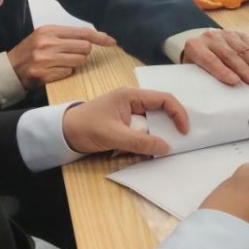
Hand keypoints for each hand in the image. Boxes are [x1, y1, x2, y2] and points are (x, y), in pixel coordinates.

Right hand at [6, 25, 115, 89]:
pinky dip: (65, 73)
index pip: (82, 32)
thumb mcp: (45, 37)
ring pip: (78, 61)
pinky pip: (68, 73)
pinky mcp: (44, 74)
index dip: (99, 37)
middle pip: (84, 48)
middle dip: (84, 53)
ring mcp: (45, 59)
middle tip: (72, 55)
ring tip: (61, 63)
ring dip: (75, 63)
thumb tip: (94, 38)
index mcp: (49, 30)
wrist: (10, 69)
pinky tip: (54, 71)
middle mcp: (47, 43)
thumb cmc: (31, 51)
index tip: (111, 41)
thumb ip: (66, 36)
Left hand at [61, 87, 187, 155]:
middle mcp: (133, 101)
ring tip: (160, 151)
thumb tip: (166, 148)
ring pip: (153, 124)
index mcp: (131, 95)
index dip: (178, 113)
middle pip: (161, 111)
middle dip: (170, 127)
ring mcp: (130, 113)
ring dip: (158, 137)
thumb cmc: (86, 128)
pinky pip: (144, 132)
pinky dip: (148, 142)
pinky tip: (146, 152)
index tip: (184, 131)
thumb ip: (140, 142)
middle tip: (178, 143)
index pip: (164, 99)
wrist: (63, 133)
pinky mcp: (126, 124)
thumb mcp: (113, 136)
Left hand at [181, 29, 248, 85]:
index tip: (234, 81)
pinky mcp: (239, 34)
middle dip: (245, 68)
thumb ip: (202, 79)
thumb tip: (215, 97)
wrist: (201, 45)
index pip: (209, 59)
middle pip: (230, 54)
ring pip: (244, 49)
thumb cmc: (197, 65)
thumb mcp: (193, 72)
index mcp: (195, 47)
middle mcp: (210, 37)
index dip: (222, 70)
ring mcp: (226, 34)